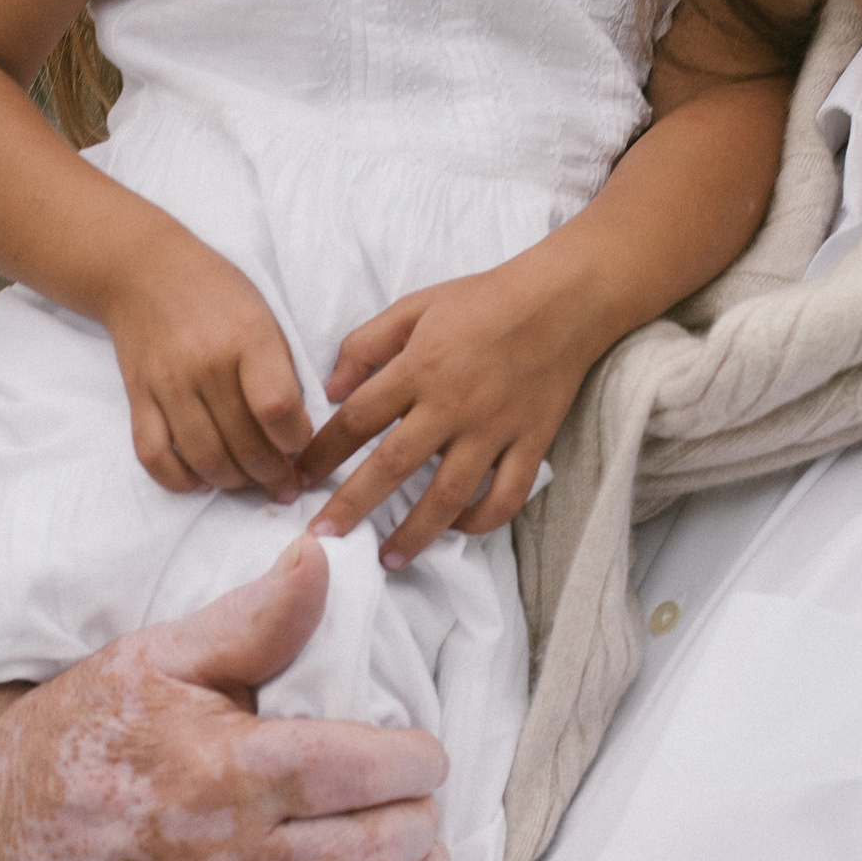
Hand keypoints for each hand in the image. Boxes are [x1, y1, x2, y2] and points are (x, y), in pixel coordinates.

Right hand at [0, 540, 449, 860]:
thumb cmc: (86, 731)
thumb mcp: (159, 657)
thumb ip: (256, 619)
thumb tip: (324, 557)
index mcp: (229, 770)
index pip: (371, 769)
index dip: (416, 760)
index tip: (421, 755)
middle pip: (382, 846)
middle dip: (418, 821)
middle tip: (418, 806)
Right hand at [103, 235, 311, 497]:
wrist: (142, 270)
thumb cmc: (216, 293)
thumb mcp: (263, 316)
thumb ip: (281, 371)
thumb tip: (294, 433)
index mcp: (247, 336)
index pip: (276, 408)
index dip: (296, 440)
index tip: (301, 445)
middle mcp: (206, 362)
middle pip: (244, 443)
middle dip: (272, 475)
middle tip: (284, 484)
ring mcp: (168, 382)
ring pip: (204, 458)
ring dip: (233, 483)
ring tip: (248, 482)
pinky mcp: (138, 397)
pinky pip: (154, 455)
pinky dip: (179, 479)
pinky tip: (201, 479)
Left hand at [301, 243, 609, 563]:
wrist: (561, 302)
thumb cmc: (482, 300)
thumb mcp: (414, 306)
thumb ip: (366, 345)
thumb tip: (330, 391)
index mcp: (418, 367)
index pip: (357, 419)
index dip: (323, 452)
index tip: (300, 478)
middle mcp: (452, 405)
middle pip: (393, 465)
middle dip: (353, 505)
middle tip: (324, 536)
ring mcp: (494, 429)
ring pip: (449, 494)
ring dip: (415, 532)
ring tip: (388, 559)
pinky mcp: (530, 443)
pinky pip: (507, 495)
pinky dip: (483, 520)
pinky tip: (458, 530)